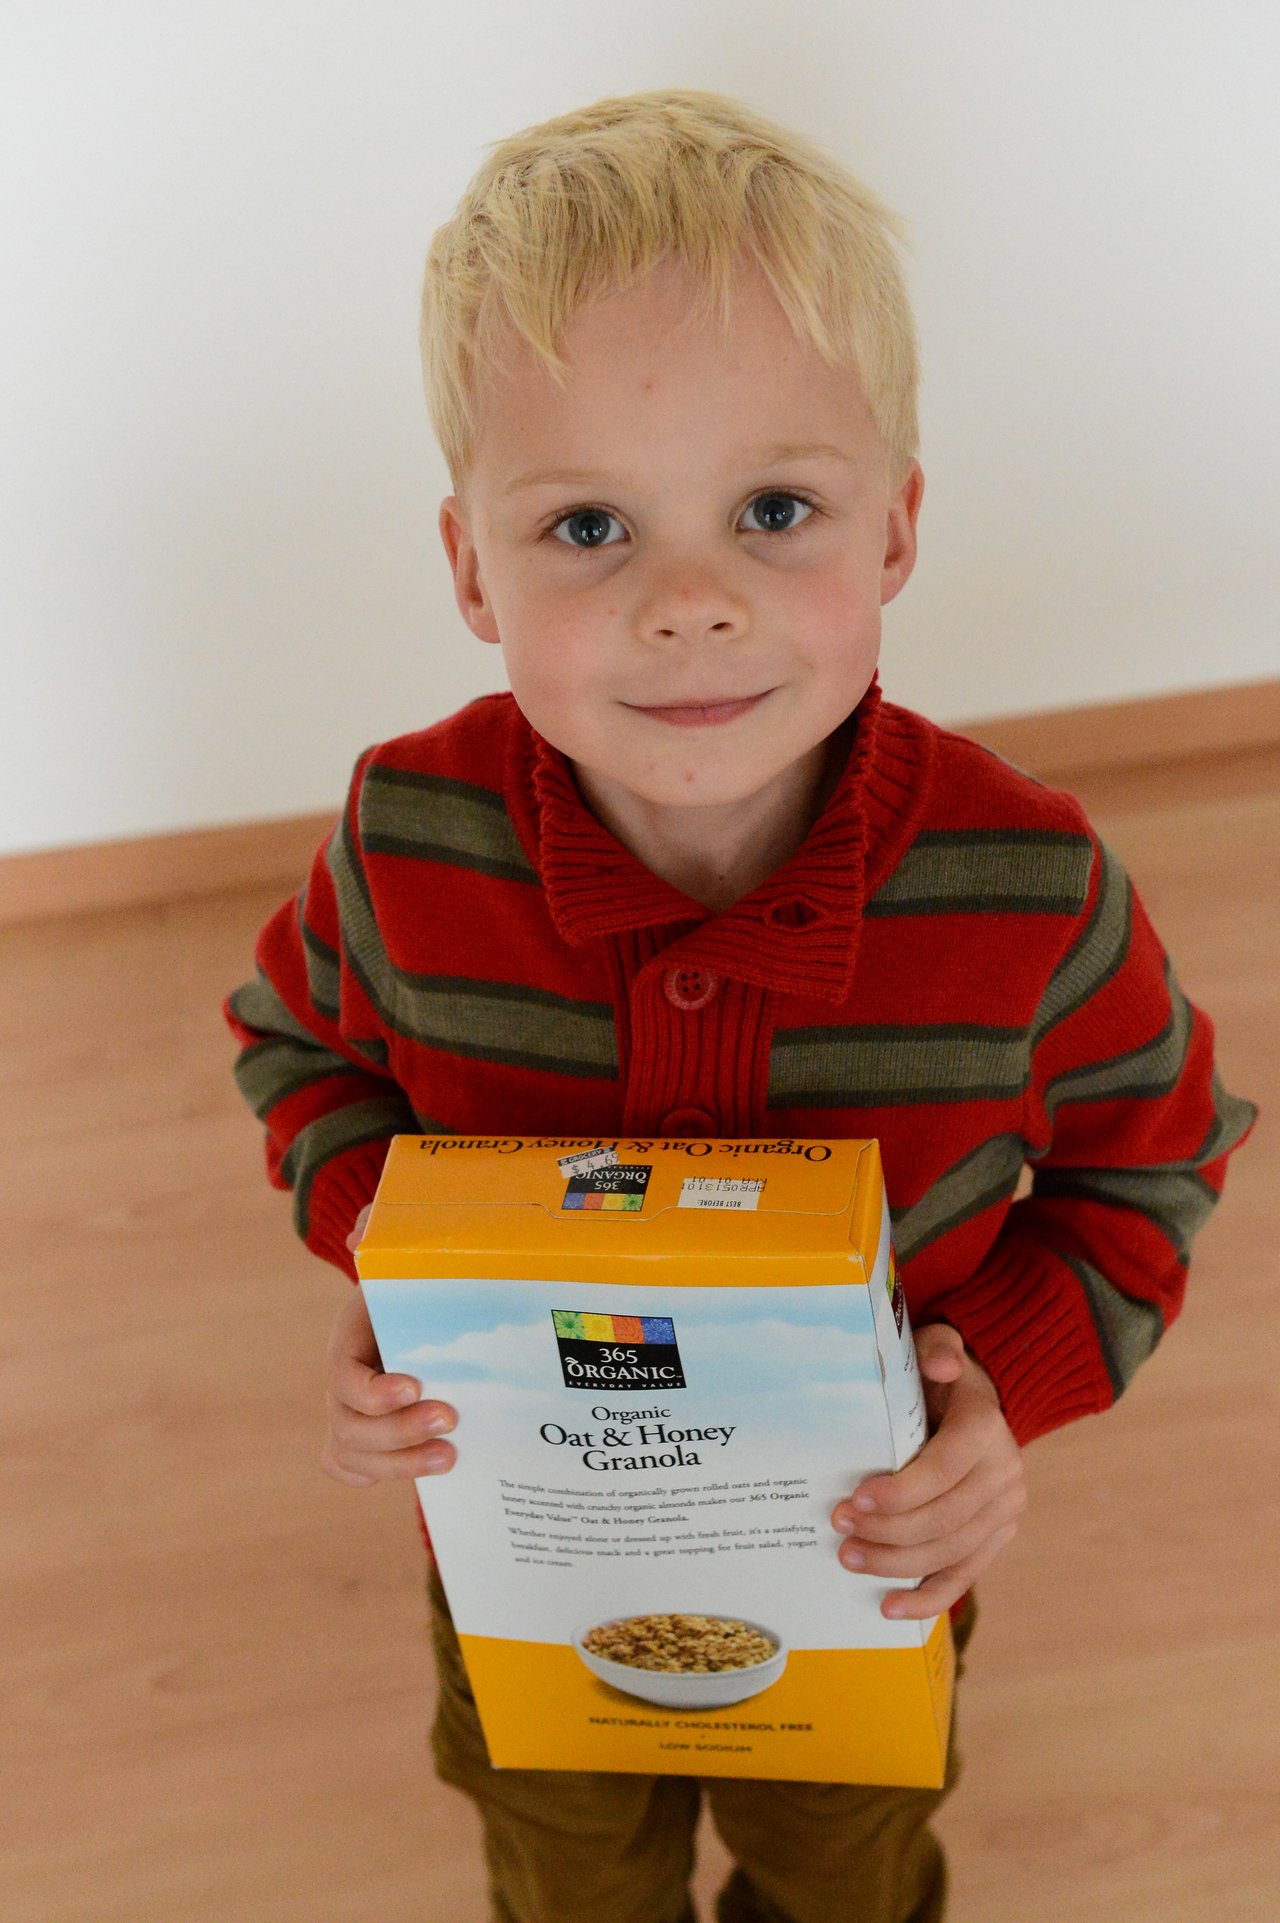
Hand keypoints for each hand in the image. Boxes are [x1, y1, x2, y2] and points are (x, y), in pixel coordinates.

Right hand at [322, 1211, 457, 1485]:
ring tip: (451, 1455)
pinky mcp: (370, 1437)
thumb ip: (381, 1230)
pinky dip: (376, 1476)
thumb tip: (360, 1234)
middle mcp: (344, 1385)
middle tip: (450, 1418)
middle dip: (398, 1432)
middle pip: (350, 1427)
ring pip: (355, 1455)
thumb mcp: (400, 1251)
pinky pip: (352, 1469)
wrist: (414, 1309)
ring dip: (401, 1463)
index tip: (415, 1385)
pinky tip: (421, 1473)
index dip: (373, 1392)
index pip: (343, 1378)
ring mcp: (352, 1415)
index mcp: (349, 1342)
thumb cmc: (413, 1282)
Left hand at [830, 1322, 1025, 1618]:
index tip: (855, 1500)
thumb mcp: (937, 1347)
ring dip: (896, 1563)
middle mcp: (1004, 1472)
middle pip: (944, 1517)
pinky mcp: (998, 1535)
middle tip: (839, 1529)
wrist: (975, 1400)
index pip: (944, 1468)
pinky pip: (965, 1574)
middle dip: (887, 1531)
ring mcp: (1005, 1510)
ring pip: (950, 1551)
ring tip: (849, 1557)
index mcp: (985, 1426)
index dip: (900, 1491)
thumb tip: (940, 1367)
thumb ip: (938, 1350)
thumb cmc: (939, 1377)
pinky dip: (928, 1596)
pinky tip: (891, 1608)